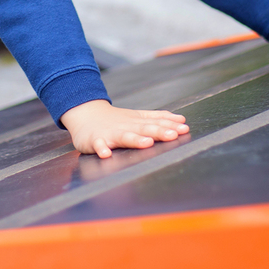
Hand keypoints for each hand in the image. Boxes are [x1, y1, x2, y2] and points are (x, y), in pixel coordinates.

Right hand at [59, 99, 188, 157]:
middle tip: (173, 135)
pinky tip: (106, 154)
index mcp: (137, 122)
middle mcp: (126, 127)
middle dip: (158, 132)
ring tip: (146, 143)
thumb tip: (181, 120)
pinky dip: (101, 149)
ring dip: (135, 139)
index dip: (170, 126)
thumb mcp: (138, 116)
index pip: (156, 123)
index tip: (184, 129)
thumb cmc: (115, 119)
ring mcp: (110, 134)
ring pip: (124, 137)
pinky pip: (98, 145)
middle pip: (144, 129)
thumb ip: (158, 118)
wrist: (85, 114)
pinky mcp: (95, 140)